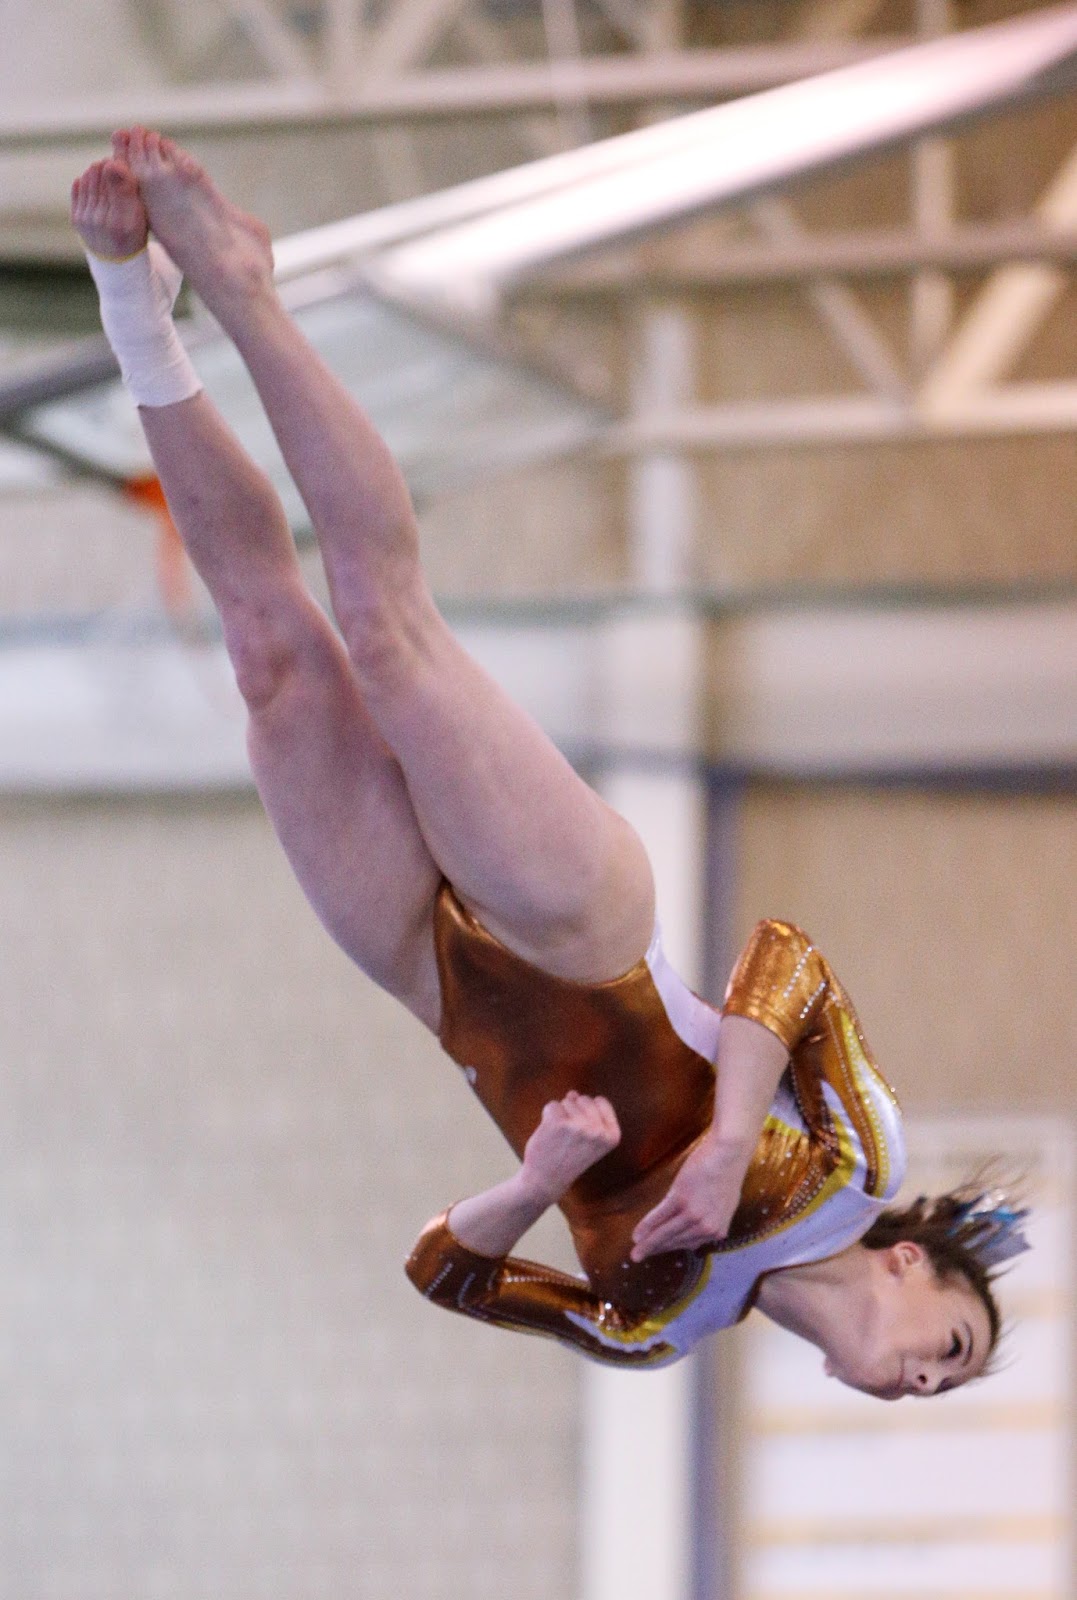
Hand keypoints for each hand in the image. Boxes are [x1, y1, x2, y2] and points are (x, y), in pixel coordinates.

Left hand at [520, 1092, 620, 1206]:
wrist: (547, 1181)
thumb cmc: (568, 1159)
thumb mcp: (590, 1140)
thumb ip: (588, 1115)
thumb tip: (573, 1093)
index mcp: (612, 1136)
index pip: (601, 1102)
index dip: (587, 1112)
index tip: (582, 1133)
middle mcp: (598, 1131)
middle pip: (583, 1099)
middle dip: (573, 1112)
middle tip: (568, 1138)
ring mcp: (578, 1126)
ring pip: (567, 1102)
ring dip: (560, 1116)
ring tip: (559, 1138)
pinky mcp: (558, 1123)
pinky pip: (552, 1105)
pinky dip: (547, 1116)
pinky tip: (548, 1134)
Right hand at [630, 1135, 750, 1260]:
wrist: (729, 1152)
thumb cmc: (729, 1171)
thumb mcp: (725, 1204)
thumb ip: (713, 1219)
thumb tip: (700, 1229)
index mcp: (718, 1230)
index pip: (689, 1244)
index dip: (670, 1247)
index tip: (658, 1250)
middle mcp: (706, 1228)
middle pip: (675, 1242)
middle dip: (655, 1250)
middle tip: (639, 1256)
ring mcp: (693, 1214)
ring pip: (665, 1233)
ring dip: (647, 1243)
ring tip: (635, 1251)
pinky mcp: (681, 1199)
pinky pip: (659, 1216)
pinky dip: (646, 1226)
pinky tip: (637, 1233)